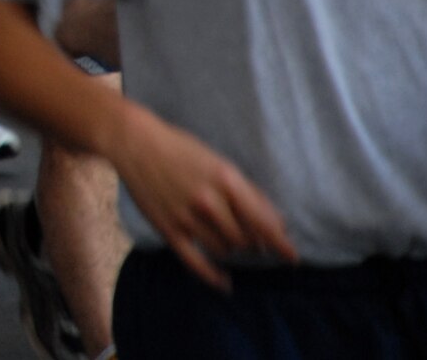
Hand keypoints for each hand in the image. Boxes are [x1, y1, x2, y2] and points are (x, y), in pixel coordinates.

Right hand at [109, 104, 295, 291]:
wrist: (134, 143)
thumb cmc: (181, 149)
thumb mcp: (220, 162)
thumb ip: (248, 192)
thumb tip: (277, 223)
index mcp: (226, 180)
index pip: (263, 222)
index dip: (280, 244)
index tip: (292, 257)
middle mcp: (208, 202)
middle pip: (245, 240)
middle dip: (253, 241)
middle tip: (251, 237)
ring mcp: (186, 218)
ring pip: (224, 250)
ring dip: (232, 248)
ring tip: (228, 238)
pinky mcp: (168, 229)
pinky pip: (195, 262)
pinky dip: (213, 277)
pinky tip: (225, 283)